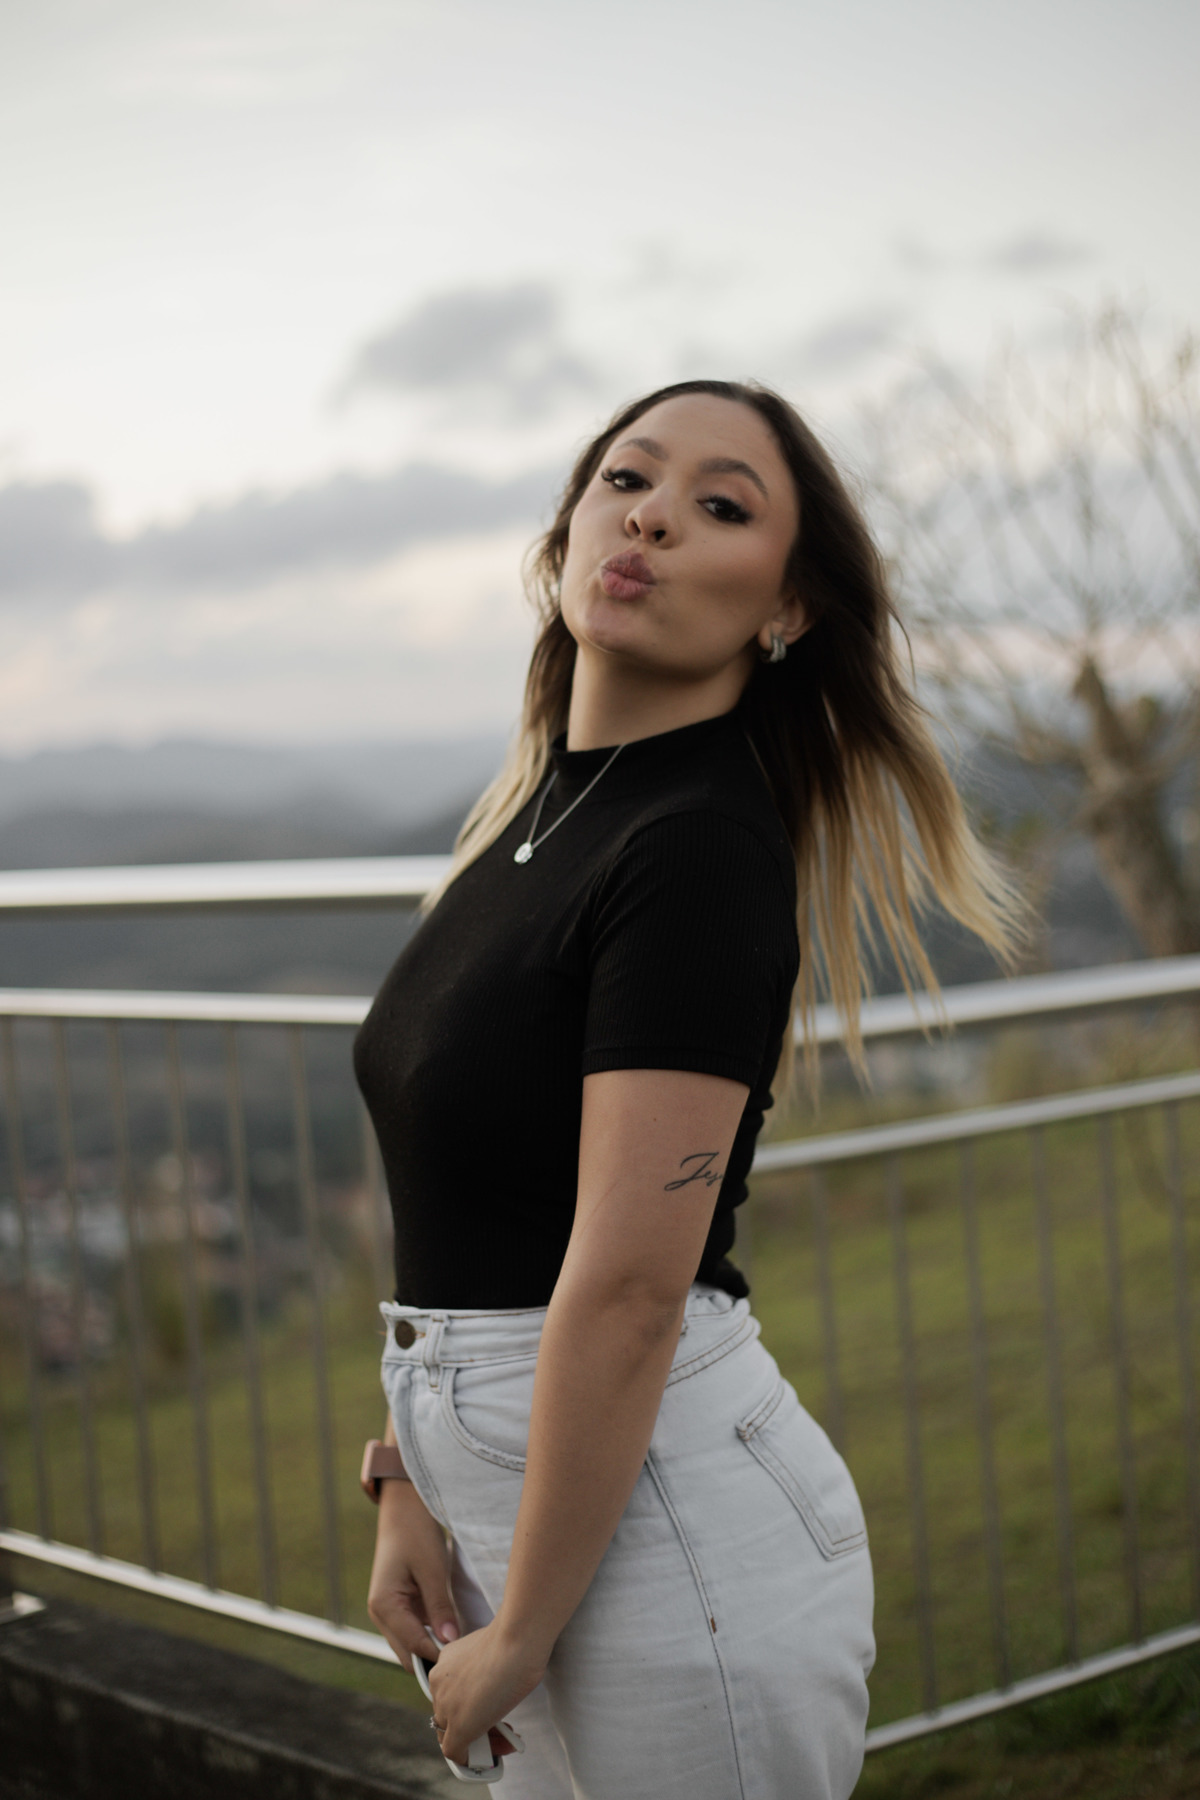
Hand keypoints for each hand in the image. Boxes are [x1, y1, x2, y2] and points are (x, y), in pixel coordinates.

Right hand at [366, 1480, 460, 1671]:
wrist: (404, 1509)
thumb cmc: (416, 1534)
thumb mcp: (432, 1569)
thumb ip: (439, 1607)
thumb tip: (449, 1642)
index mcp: (384, 1606)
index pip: (413, 1646)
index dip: (439, 1656)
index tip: (466, 1660)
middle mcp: (380, 1614)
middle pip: (408, 1654)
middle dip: (433, 1659)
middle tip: (466, 1659)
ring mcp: (388, 1612)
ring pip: (410, 1645)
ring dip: (432, 1648)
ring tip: (462, 1649)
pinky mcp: (398, 1606)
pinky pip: (414, 1631)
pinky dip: (431, 1635)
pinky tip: (453, 1632)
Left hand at [428, 1617, 545, 1769]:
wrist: (516, 1641)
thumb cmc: (513, 1640)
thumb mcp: (489, 1653)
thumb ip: (482, 1671)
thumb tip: (493, 1686)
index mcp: (445, 1662)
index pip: (451, 1694)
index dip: (471, 1705)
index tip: (492, 1705)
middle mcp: (439, 1683)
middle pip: (450, 1715)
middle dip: (475, 1724)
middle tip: (501, 1729)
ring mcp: (446, 1706)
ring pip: (452, 1735)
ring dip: (479, 1743)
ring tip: (504, 1742)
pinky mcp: (458, 1727)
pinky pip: (455, 1752)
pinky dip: (470, 1758)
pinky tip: (493, 1754)